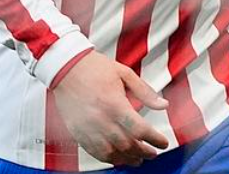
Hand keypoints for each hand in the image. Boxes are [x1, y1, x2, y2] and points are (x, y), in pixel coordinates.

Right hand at [52, 51, 169, 165]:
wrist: (65, 68)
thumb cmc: (93, 68)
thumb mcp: (124, 73)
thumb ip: (145, 92)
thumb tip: (163, 105)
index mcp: (115, 104)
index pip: (140, 130)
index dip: (155, 140)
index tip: (163, 143)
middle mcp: (102, 120)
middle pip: (128, 145)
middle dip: (144, 152)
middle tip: (152, 154)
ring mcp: (88, 129)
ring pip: (112, 153)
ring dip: (127, 159)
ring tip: (137, 159)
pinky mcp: (78, 133)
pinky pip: (94, 152)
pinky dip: (108, 158)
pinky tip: (117, 157)